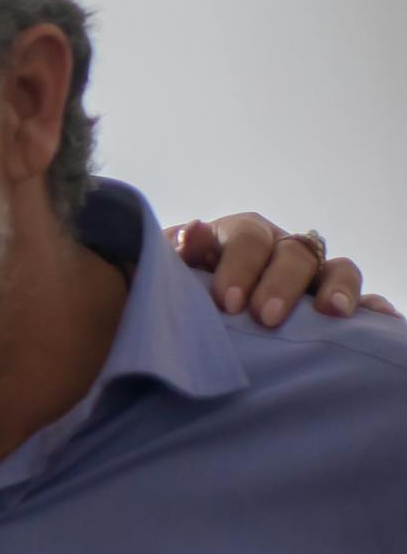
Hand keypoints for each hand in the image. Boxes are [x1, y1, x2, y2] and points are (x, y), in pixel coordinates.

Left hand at [167, 213, 397, 325]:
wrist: (192, 309)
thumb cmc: (181, 285)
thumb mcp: (172, 269)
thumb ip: (179, 252)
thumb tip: (194, 231)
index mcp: (244, 234)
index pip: (249, 239)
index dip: (240, 266)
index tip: (225, 303)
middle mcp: (283, 249)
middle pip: (295, 254)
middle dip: (282, 284)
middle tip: (265, 317)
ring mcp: (312, 276)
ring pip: (337, 269)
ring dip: (339, 289)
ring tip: (334, 314)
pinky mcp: (332, 302)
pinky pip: (364, 302)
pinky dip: (374, 309)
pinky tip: (382, 322)